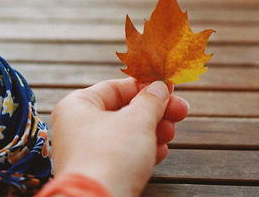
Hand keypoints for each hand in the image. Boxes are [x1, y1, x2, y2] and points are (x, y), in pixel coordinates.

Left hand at [50, 77, 188, 196]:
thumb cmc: (111, 155)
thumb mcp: (138, 120)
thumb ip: (151, 100)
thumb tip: (159, 87)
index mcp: (78, 105)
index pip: (116, 87)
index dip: (145, 86)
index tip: (169, 88)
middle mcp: (77, 126)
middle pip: (123, 110)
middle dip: (154, 112)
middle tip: (180, 112)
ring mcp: (85, 151)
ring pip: (125, 134)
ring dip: (152, 131)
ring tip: (170, 134)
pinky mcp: (96, 172)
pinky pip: (122, 154)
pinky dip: (142, 151)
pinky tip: (160, 152)